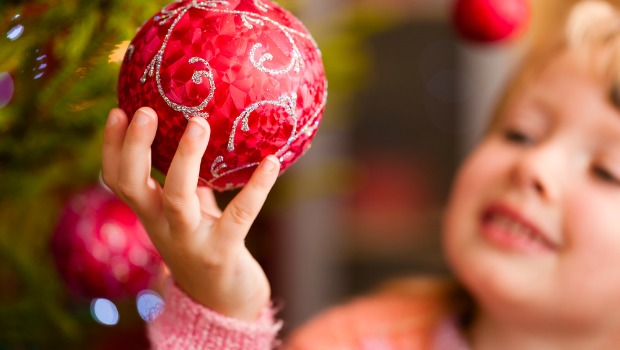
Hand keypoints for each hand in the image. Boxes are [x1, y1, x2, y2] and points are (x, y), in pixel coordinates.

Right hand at [101, 107, 279, 320]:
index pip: (118, 180)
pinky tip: (270, 162)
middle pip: (134, 186)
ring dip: (186, 159)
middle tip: (146, 111)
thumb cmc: (206, 246)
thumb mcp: (191, 213)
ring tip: (198, 123)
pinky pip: (239, 214)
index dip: (111, 148)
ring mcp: (190, 241)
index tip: (116, 111)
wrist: (222, 302)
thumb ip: (190, 183)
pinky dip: (256, 187)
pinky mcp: (222, 252)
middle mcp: (163, 227)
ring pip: (178, 198)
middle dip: (134, 148)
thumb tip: (199, 134)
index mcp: (151, 215)